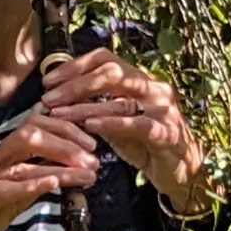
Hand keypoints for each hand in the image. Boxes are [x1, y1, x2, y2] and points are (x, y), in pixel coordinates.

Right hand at [0, 114, 97, 230]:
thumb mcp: (9, 198)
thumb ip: (32, 184)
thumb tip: (64, 174)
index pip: (33, 126)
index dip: (64, 130)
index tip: (90, 145)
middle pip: (29, 134)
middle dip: (66, 142)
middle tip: (93, 158)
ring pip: (22, 160)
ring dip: (60, 165)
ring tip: (87, 174)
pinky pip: (4, 187)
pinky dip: (31, 183)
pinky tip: (52, 182)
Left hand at [42, 45, 213, 216]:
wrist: (181, 170)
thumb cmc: (145, 144)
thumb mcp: (117, 120)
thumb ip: (96, 106)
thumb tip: (58, 97)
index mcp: (141, 79)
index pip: (106, 59)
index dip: (75, 66)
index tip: (49, 81)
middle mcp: (154, 88)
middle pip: (112, 73)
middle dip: (75, 84)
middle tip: (49, 98)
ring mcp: (163, 109)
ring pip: (120, 99)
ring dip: (84, 106)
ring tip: (59, 114)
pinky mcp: (167, 133)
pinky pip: (137, 124)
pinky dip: (111, 123)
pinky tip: (91, 126)